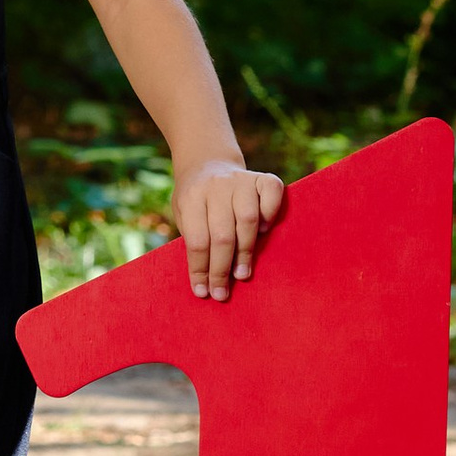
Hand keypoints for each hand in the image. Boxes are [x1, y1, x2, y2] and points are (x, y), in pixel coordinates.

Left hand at [174, 159, 286, 300]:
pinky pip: (272, 194)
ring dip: (245, 252)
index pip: (196, 240)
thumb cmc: (195, 199)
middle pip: (221, 235)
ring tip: (242, 274)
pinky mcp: (262, 177)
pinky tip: (263, 231)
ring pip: (247, 220)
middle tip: (222, 293)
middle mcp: (216, 186)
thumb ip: (195, 238)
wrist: (207, 162)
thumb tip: (208, 280)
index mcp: (190, 197)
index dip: (200, 269)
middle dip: (221, 269)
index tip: (204, 292)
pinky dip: (270, 214)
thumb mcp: (183, 214)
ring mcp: (240, 180)